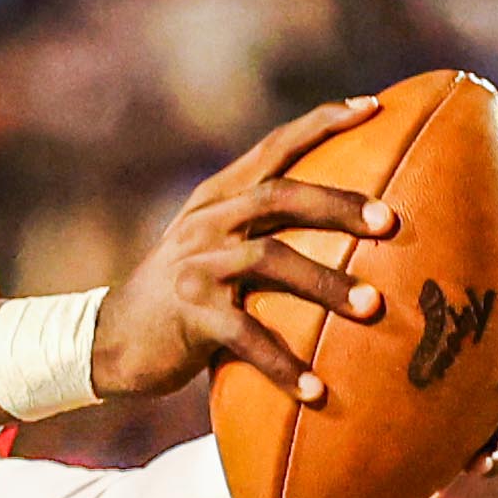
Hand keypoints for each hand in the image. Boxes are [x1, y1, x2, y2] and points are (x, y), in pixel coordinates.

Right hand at [90, 98, 399, 406]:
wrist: (108, 341)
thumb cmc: (179, 299)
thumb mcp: (211, 248)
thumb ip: (257, 229)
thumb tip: (341, 228)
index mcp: (216, 199)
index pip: (274, 148)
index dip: (322, 122)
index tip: (373, 106)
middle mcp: (206, 223)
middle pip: (279, 195)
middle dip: (339, 204)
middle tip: (390, 221)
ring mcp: (195, 267)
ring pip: (270, 260)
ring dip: (326, 284)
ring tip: (373, 308)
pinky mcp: (189, 316)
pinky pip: (247, 337)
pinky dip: (284, 365)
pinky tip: (317, 391)